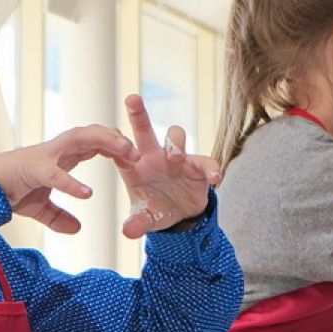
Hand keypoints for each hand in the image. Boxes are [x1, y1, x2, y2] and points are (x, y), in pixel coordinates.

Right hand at [0, 125, 134, 234]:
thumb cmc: (9, 191)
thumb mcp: (40, 209)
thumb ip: (59, 217)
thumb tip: (76, 229)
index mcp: (60, 156)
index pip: (93, 144)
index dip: (115, 147)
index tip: (134, 156)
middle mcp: (55, 150)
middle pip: (91, 134)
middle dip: (115, 138)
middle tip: (138, 152)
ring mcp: (44, 156)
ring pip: (79, 139)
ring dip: (104, 143)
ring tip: (125, 153)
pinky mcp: (32, 169)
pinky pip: (55, 174)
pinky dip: (71, 183)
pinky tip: (87, 194)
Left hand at [116, 95, 221, 238]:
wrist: (182, 215)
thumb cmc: (156, 210)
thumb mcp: (146, 219)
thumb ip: (137, 223)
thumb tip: (128, 232)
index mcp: (134, 166)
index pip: (120, 150)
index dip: (118, 148)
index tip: (120, 152)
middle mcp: (153, 156)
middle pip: (144, 130)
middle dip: (138, 114)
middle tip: (131, 99)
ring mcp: (176, 158)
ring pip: (175, 137)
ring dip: (175, 143)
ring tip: (176, 158)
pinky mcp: (198, 166)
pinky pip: (206, 162)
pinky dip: (211, 168)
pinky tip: (214, 178)